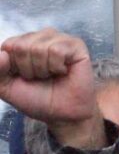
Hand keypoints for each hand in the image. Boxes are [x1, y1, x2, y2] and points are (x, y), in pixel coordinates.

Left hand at [0, 29, 103, 147]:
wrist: (63, 115)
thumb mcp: (6, 87)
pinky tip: (63, 72)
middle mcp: (41, 37)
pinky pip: (56, 50)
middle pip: (21, 46)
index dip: (14, 67)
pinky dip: (56, 67)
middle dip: (28, 69)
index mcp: (23, 43)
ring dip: (43, 69)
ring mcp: (59, 39)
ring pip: (38, 48)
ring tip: (52, 75)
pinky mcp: (76, 46)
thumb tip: (2, 54)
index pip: (8, 45)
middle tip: (40, 78)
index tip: (24, 77)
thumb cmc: (38, 99)